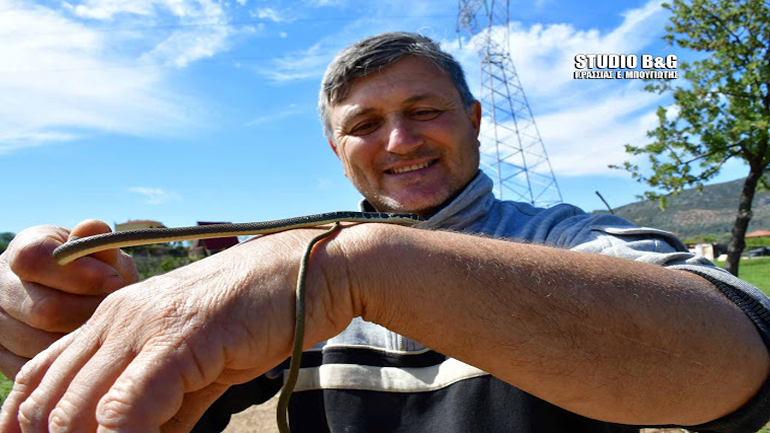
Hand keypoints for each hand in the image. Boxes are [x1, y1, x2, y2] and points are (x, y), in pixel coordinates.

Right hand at [0, 220, 138, 378]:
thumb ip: (99, 245)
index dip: (77, 273)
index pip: (34, 259)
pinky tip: (82, 347)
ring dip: (77, 341)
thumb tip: (91, 228)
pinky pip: (30, 366)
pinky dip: (62, 361)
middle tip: (114, 314)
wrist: (89, 300)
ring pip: (36, 341)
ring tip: (101, 330)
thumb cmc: (100, 272)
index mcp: (25, 248)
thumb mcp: (104, 255)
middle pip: (41, 308)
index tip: (114, 281)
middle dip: (87, 314)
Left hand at [0, 226, 352, 431]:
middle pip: (49, 402)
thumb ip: (164, 409)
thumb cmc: (260, 315)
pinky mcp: (179, 339)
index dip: (27, 425)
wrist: (313, 274)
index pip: (41, 378)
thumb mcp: (198, 367)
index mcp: (116, 318)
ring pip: (76, 411)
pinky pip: (124, 411)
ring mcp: (146, 326)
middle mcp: (118, 317)